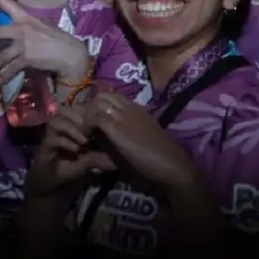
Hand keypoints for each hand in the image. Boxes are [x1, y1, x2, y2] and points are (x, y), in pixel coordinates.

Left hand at [0, 0, 89, 82]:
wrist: (69, 54)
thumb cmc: (58, 39)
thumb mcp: (42, 24)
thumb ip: (27, 24)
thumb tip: (14, 26)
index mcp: (25, 17)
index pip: (5, 2)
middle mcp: (21, 29)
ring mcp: (23, 45)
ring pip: (0, 56)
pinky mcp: (26, 59)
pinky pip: (9, 69)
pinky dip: (3, 77)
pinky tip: (0, 81)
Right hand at [25, 105, 116, 197]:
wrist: (55, 179)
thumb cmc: (74, 164)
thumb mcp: (93, 158)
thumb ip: (104, 154)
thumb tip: (121, 157)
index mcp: (72, 121)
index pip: (83, 107)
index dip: (92, 113)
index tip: (102, 126)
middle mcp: (60, 122)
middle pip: (70, 109)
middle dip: (83, 120)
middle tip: (93, 133)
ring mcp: (51, 132)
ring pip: (60, 120)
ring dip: (74, 130)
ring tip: (85, 142)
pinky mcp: (45, 144)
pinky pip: (54, 138)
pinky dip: (67, 143)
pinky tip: (77, 151)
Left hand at [82, 91, 197, 190]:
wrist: (172, 163)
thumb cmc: (161, 155)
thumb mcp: (143, 136)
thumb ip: (130, 130)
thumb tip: (116, 135)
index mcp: (137, 109)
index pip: (113, 95)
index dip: (100, 107)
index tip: (95, 122)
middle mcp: (130, 108)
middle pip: (102, 95)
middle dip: (91, 109)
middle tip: (88, 127)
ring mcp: (124, 116)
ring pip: (97, 102)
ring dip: (87, 117)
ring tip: (86, 134)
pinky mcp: (117, 128)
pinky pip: (95, 118)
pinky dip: (87, 127)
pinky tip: (87, 140)